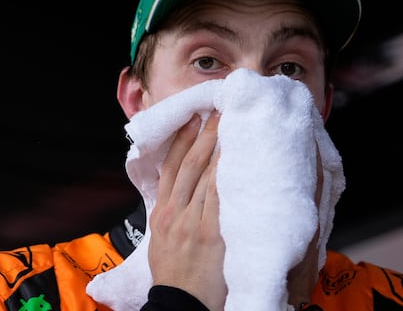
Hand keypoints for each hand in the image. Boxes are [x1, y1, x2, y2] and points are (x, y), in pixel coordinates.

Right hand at [148, 111, 226, 310]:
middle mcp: (176, 213)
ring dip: (221, 147)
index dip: (181, 140)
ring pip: (208, 175)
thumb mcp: (161, 240)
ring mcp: (195, 222)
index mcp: (162, 213)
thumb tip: (182, 189)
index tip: (192, 119)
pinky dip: (231, 174)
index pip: (171, 167)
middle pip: (191, 164)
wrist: (181, 303)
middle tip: (219, 111)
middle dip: (206, 134)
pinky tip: (241, 157)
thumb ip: (171, 212)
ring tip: (234, 125)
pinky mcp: (213, 233)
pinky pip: (222, 196)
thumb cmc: (174, 274)